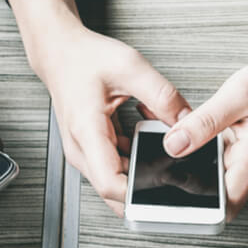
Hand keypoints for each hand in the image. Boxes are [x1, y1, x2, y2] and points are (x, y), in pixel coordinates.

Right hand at [6, 0, 189, 215]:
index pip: (110, 183)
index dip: (138, 194)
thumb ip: (162, 96)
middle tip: (171, 173)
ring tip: (157, 148)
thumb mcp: (131, 67)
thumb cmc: (83, 59)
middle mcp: (82, 149)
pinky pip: (117, 168)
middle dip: (145, 188)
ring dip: (141, 172)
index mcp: (87, 130)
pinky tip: (145, 140)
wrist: (60, 53)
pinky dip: (135, 160)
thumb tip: (187, 122)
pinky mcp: (92, 151)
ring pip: (118, 182)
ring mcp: (85, 153)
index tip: (163, 187)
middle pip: (115, 192)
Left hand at [163, 0, 247, 218]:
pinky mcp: (243, 164)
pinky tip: (199, 131)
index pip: (221, 207)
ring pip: (211, 180)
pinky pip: (216, 167)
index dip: (194, 204)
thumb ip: (203, 122)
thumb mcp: (237, 94)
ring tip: (188, 133)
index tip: (174, 183)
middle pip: (210, 195)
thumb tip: (173, 145)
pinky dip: (204, 152)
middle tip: (171, 145)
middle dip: (186, 175)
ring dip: (194, 162)